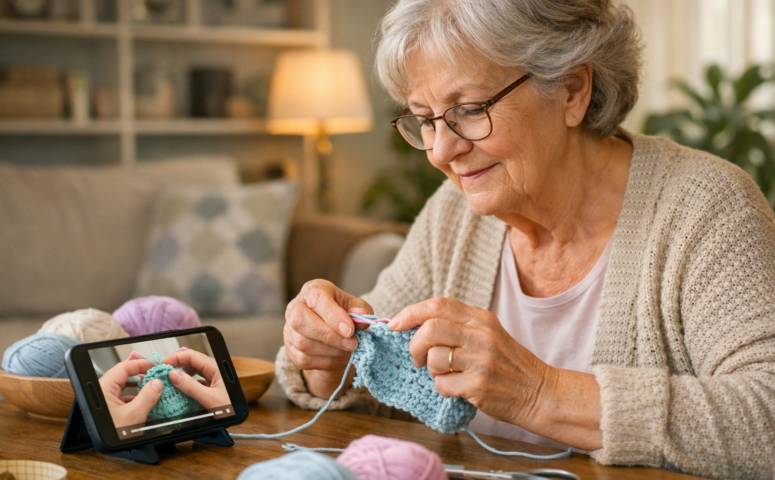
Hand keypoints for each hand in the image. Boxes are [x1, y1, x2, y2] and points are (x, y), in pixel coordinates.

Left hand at [99, 358, 161, 427]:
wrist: (105, 452)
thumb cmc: (112, 434)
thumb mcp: (135, 414)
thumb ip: (148, 396)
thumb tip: (157, 383)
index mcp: (103, 389)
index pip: (123, 368)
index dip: (140, 364)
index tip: (153, 364)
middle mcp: (102, 394)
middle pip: (123, 378)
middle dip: (141, 376)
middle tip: (155, 375)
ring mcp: (105, 404)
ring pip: (124, 390)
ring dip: (139, 389)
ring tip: (153, 389)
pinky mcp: (109, 412)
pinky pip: (123, 401)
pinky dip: (135, 400)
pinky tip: (146, 404)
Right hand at [162, 350, 229, 409]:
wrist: (242, 418)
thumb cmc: (231, 409)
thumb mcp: (209, 398)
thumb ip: (191, 386)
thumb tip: (174, 375)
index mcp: (216, 368)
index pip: (192, 355)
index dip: (176, 357)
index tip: (163, 363)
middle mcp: (215, 371)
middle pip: (192, 362)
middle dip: (177, 364)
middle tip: (163, 371)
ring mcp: (214, 379)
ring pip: (194, 371)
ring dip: (181, 374)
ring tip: (169, 379)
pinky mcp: (212, 389)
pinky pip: (197, 382)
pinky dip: (187, 384)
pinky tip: (179, 390)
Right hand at [284, 279, 372, 397]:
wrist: (333, 332)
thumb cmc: (344, 313)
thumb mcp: (356, 307)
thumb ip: (360, 310)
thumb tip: (362, 315)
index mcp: (312, 290)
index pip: (316, 299)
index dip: (333, 315)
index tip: (350, 330)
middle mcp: (295, 307)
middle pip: (300, 320)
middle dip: (329, 336)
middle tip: (352, 344)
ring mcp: (289, 329)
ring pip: (303, 343)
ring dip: (331, 351)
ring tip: (348, 350)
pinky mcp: (290, 349)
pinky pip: (304, 359)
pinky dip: (326, 362)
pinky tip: (340, 357)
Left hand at [389, 297, 603, 449]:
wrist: (540, 392)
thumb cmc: (508, 364)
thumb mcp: (488, 334)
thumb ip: (458, 325)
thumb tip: (415, 324)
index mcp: (481, 318)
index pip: (438, 305)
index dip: (411, 312)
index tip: (395, 324)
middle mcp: (481, 335)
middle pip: (430, 329)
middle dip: (414, 344)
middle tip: (418, 357)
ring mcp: (481, 360)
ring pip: (433, 358)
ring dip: (431, 370)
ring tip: (445, 374)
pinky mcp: (478, 385)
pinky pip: (442, 384)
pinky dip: (443, 388)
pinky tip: (458, 388)